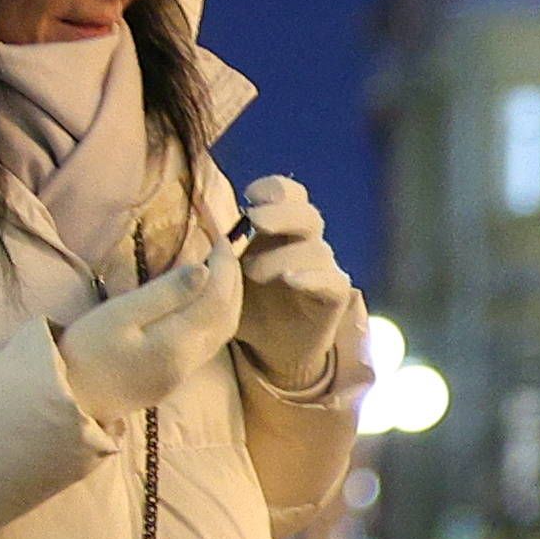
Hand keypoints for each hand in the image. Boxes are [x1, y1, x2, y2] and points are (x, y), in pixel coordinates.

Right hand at [55, 244, 242, 422]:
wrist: (69, 400)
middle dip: (232, 278)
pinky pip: (210, 340)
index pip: (218, 297)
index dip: (224, 265)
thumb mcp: (118, 315)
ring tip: (220, 268)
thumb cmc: (86, 352)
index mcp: (179, 342)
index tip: (221, 236)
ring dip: (229, 297)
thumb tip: (204, 270)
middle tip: (224, 246)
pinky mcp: (176, 376)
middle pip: (228, 314)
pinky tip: (205, 300)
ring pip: (223, 329)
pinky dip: (216, 313)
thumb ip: (164, 293)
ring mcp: (186, 371)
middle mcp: (191, 359)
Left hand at [231, 173, 360, 384]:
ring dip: (284, 254)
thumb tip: (205, 236)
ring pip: (316, 249)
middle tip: (254, 220)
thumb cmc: (248, 305)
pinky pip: (332, 280)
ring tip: (253, 272)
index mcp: (281, 231)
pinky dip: (313, 277)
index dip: (274, 189)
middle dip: (281, 213)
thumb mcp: (223, 277)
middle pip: (308, 215)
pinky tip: (291, 280)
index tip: (249, 196)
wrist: (271, 349)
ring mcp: (323, 269)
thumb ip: (217, 256)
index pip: (289, 195)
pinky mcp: (334, 296)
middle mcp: (306, 244)